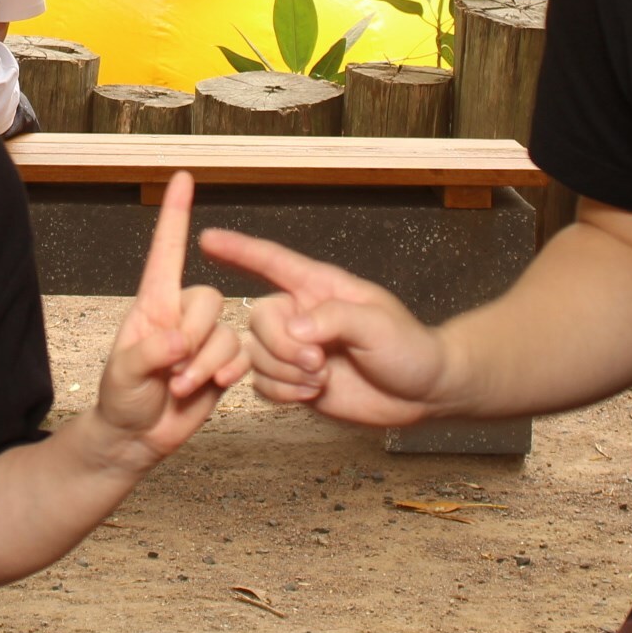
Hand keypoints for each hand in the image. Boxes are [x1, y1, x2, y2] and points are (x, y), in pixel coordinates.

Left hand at [91, 172, 248, 467]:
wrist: (136, 438)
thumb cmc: (121, 400)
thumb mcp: (123, 374)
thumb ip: (149, 354)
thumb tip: (179, 340)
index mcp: (152, 303)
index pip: (166, 250)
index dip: (175, 213)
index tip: (183, 175)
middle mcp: (180, 313)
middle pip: (211, 298)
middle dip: (195, 338)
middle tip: (171, 371)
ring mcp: (203, 338)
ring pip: (228, 329)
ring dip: (208, 363)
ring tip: (181, 387)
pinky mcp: (221, 362)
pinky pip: (241, 353)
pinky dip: (228, 372)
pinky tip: (210, 388)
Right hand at [195, 227, 447, 427]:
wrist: (423, 393)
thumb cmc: (409, 348)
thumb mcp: (376, 324)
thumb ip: (332, 319)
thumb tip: (292, 327)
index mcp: (319, 287)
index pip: (272, 262)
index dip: (239, 249)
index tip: (208, 239)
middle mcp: (301, 314)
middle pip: (258, 319)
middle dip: (281, 346)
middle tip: (318, 362)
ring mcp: (296, 350)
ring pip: (256, 355)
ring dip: (284, 373)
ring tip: (321, 378)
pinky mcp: (295, 382)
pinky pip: (263, 384)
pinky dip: (283, 392)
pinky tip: (313, 392)